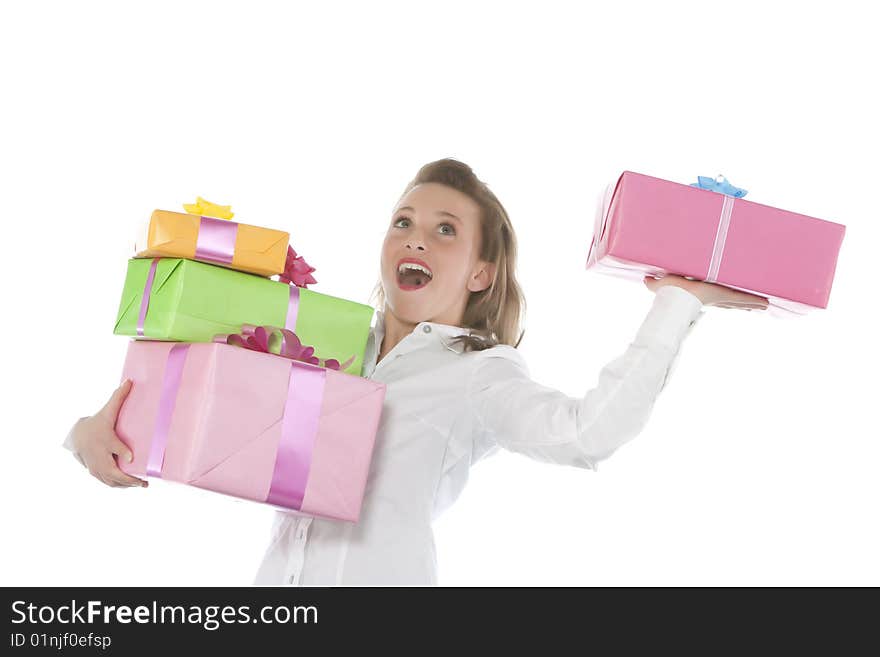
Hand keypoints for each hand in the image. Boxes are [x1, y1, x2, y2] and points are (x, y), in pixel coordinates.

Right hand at [69, 380, 147, 487]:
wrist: (77, 435)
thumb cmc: (97, 423)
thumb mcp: (107, 411)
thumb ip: (119, 397)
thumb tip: (129, 381)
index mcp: (104, 440)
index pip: (114, 447)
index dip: (122, 452)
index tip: (132, 458)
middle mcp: (99, 456)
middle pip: (113, 472)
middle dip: (129, 479)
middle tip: (145, 481)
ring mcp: (96, 467)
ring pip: (111, 481)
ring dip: (126, 485)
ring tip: (142, 484)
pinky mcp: (95, 473)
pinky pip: (107, 482)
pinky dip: (119, 486)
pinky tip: (132, 485)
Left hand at [643, 273, 769, 309]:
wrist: (678, 297)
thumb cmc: (671, 292)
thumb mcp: (663, 283)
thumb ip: (654, 283)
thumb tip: (646, 279)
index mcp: (703, 294)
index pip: (717, 298)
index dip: (725, 300)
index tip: (732, 303)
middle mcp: (714, 299)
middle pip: (733, 302)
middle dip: (744, 304)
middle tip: (756, 305)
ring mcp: (722, 299)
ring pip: (740, 301)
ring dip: (752, 303)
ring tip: (765, 305)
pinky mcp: (726, 297)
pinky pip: (743, 298)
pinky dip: (755, 301)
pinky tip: (767, 303)